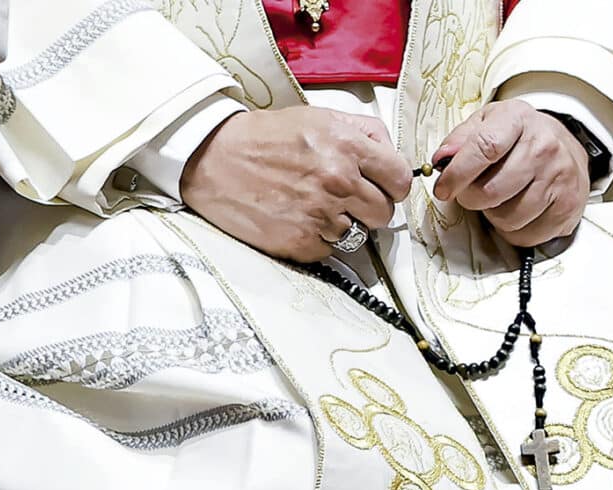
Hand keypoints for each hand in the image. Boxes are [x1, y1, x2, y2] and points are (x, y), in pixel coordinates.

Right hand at [181, 107, 410, 261]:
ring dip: (343, 225)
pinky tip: (298, 219)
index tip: (382, 187)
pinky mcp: (299, 242)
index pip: (400, 180)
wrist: (212, 159)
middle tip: (347, 199)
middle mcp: (337, 181)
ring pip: (359, 236)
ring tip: (315, 207)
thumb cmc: (265, 137)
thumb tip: (392, 155)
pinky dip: (318, 239)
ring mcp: (318, 215)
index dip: (393, 185)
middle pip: (384, 214)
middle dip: (370, 208)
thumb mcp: (319, 117)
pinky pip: (329, 250)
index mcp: (347, 146)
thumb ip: (364, 132)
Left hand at [431, 100, 589, 246]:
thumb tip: (441, 160)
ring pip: (508, 218)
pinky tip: (516, 211)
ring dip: (493, 215)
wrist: (564, 144)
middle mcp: (544, 147)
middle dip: (470, 199)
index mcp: (517, 120)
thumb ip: (458, 140)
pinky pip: (526, 235)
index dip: (457, 174)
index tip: (443, 190)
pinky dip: (513, 230)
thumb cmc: (515, 137)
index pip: (485, 148)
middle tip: (471, 193)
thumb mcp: (485, 124)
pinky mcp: (568, 206)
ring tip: (499, 199)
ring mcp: (560, 177)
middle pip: (491, 191)